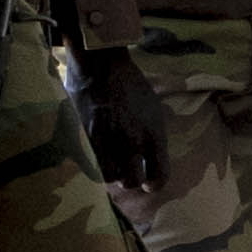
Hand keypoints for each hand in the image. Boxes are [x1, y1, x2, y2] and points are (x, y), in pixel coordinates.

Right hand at [78, 62, 166, 197]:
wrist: (102, 68)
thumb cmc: (132, 84)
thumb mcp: (154, 108)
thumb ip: (153, 133)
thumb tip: (152, 151)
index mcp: (155, 134)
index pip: (160, 174)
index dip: (156, 183)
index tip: (150, 183)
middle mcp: (134, 143)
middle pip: (133, 181)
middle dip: (134, 182)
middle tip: (133, 177)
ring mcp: (111, 142)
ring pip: (113, 178)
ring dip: (116, 176)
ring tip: (117, 168)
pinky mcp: (91, 139)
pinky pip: (98, 165)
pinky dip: (102, 167)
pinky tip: (104, 160)